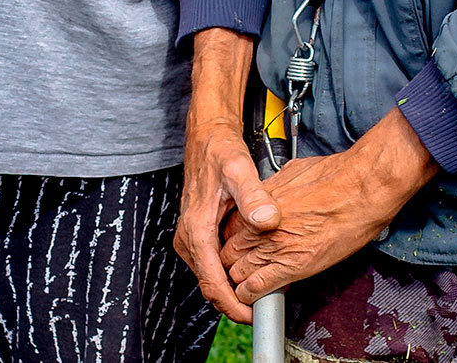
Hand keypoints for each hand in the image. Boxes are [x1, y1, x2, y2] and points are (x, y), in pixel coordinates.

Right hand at [174, 31, 280, 323]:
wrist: (206, 138)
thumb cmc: (220, 151)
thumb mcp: (239, 168)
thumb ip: (254, 195)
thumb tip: (268, 221)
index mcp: (196, 229)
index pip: (212, 281)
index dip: (232, 304)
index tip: (253, 317)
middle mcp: (188, 239)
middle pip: (210, 286)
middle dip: (234, 302)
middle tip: (264, 310)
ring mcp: (191, 239)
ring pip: (210, 278)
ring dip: (232, 290)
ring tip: (261, 295)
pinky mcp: (197, 236)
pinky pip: (211, 265)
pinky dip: (228, 275)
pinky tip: (251, 272)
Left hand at [219, 109, 435, 304]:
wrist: (361, 188)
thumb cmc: (334, 176)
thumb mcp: (292, 173)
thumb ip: (273, 190)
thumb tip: (271, 196)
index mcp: (258, 204)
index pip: (227, 229)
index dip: (233, 240)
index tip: (241, 246)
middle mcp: (259, 226)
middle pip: (228, 253)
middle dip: (234, 262)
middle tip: (244, 267)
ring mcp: (274, 247)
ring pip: (238, 273)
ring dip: (242, 280)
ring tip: (251, 283)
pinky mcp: (292, 266)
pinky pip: (257, 288)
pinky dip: (252, 295)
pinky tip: (256, 296)